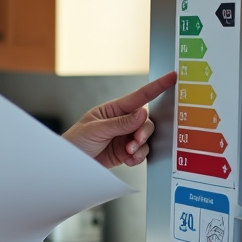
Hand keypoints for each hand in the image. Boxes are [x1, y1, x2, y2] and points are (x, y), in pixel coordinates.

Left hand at [63, 72, 177, 167]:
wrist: (69, 164)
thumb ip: (120, 123)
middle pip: (146, 121)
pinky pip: (141, 153)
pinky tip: (129, 160)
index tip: (172, 77)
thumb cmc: (76, 141)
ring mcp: (125, 137)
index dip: (157, 86)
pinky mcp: (126, 153)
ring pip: (146, 138)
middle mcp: (122, 122)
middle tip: (136, 140)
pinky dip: (138, 157)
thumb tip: (142, 113)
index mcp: (114, 110)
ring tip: (129, 152)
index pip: (138, 96)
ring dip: (141, 146)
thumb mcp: (95, 129)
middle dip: (144, 131)